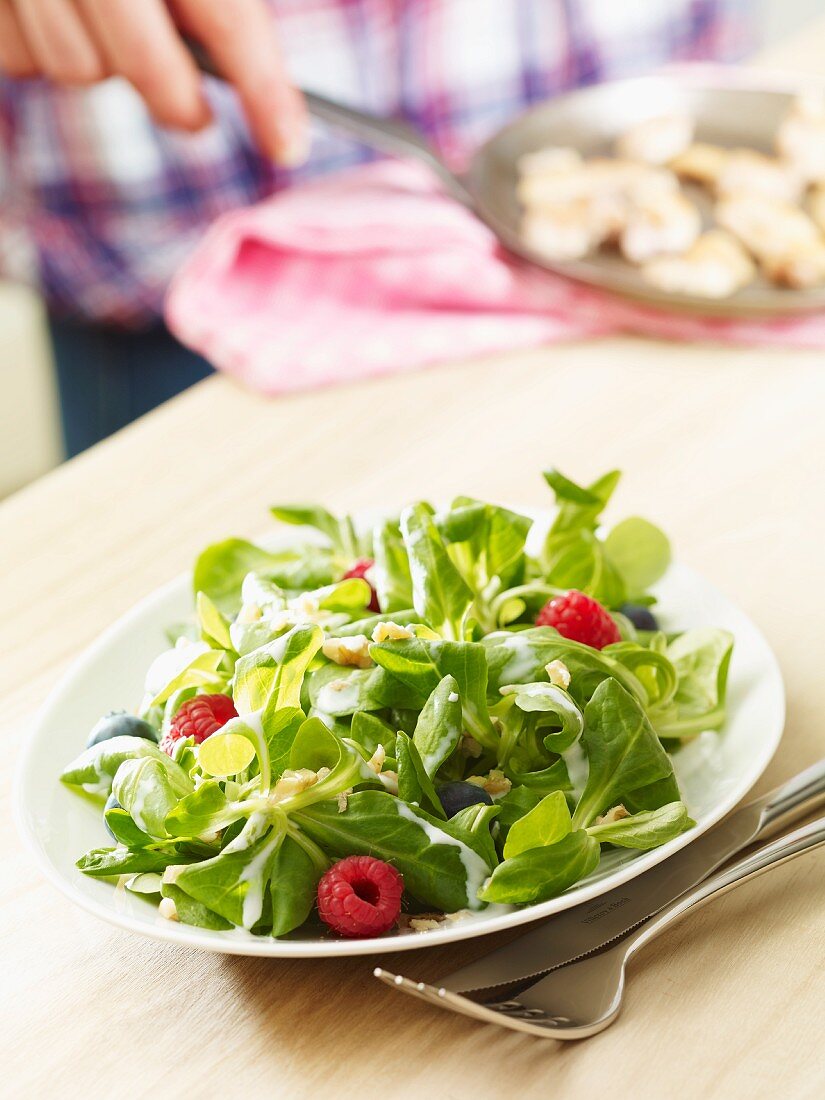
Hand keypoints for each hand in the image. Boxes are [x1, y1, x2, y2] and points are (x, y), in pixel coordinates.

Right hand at [0, 0, 307, 164]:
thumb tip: (256, 64)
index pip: (227, 19)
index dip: (263, 88)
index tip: (287, 143)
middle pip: (142, 63)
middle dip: (178, 101)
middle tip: (198, 115)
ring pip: (77, 67)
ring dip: (104, 65)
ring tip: (112, 24)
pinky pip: (20, 59)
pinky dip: (44, 51)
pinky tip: (59, 15)